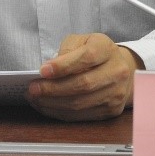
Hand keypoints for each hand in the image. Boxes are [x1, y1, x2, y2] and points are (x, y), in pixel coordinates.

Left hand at [26, 33, 143, 120]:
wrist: (121, 69)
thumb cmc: (96, 51)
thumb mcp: (82, 40)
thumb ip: (68, 49)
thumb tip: (50, 68)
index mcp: (107, 49)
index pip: (86, 58)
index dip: (63, 66)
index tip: (42, 71)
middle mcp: (116, 72)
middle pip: (83, 84)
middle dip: (54, 89)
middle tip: (33, 89)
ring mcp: (116, 93)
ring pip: (81, 103)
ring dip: (54, 103)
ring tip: (36, 99)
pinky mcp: (111, 111)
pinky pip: (82, 115)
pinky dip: (61, 113)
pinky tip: (47, 107)